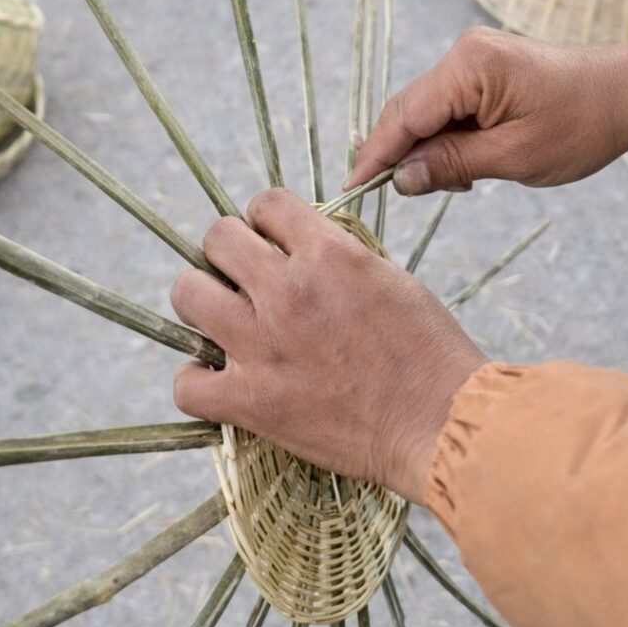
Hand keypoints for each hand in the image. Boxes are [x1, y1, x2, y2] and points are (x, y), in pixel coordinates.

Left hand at [171, 189, 487, 504]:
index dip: (267, 220)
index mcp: (329, 255)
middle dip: (230, 252)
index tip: (273, 241)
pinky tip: (221, 378)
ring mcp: (262, 347)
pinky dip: (198, 380)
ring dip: (204, 302)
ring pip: (188, 294)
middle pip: (216, 238)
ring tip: (226, 319)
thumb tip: (300, 248)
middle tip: (246, 278)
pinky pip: (187, 384)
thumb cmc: (429, 353)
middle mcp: (288, 291)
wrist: (440, 423)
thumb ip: (338, 257)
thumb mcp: (391, 279)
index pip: (267, 203)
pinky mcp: (252, 402)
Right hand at [345, 25, 627, 195]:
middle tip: (412, 195)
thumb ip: (452, 165)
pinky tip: (468, 164)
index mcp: (469, 67)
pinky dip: (447, 140)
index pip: (403, 117)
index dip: (375, 156)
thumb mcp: (515, 157)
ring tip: (463, 181)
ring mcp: (472, 60)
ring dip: (430, 151)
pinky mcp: (482, 71)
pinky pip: (446, 109)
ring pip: (425, 113)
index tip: (350, 190)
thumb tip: (400, 179)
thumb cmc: (584, 125)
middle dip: (403, 156)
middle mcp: (463, 54)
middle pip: (407, 112)